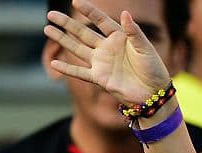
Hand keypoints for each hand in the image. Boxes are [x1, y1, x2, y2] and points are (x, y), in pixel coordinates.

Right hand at [45, 0, 170, 105]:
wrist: (154, 94)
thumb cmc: (153, 69)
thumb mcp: (145, 48)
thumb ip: (133, 32)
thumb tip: (125, 12)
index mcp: (119, 38)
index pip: (101, 21)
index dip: (89, 11)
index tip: (76, 2)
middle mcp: (108, 48)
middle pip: (83, 33)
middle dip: (67, 23)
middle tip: (52, 14)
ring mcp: (102, 63)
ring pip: (77, 49)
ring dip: (62, 39)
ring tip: (47, 29)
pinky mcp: (100, 78)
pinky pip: (80, 72)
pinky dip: (67, 69)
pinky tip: (54, 63)